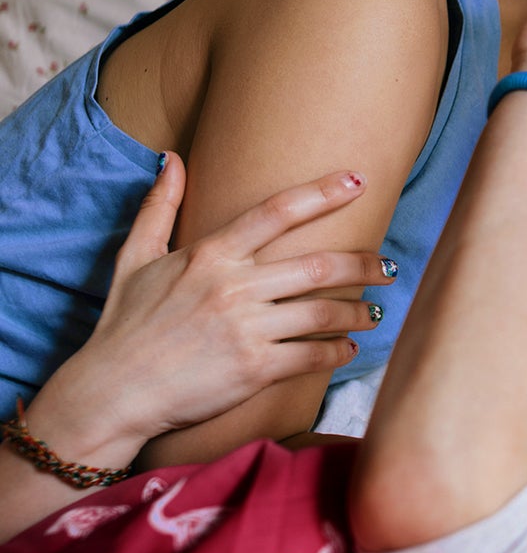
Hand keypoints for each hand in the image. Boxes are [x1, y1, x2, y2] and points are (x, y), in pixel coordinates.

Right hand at [35, 155, 397, 449]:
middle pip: (318, 264)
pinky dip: (337, 351)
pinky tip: (348, 348)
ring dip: (359, 310)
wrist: (111, 393)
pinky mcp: (253, 369)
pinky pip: (312, 354)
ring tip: (376, 310)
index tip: (358, 183)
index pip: (276, 212)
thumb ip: (159, 208)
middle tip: (389, 266)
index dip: (322, 193)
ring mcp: (245, 329)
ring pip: (323, 310)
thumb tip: (174, 159)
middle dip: (364, 264)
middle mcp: (232, 287)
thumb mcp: (133, 259)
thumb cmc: (124, 326)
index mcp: (209, 255)